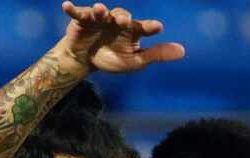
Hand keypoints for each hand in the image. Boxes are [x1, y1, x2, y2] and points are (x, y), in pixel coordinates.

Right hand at [59, 2, 184, 72]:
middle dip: (122, 17)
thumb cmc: (112, 59)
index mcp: (132, 30)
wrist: (85, 61)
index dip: (150, 26)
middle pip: (122, 15)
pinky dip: (72, 8)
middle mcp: (117, 21)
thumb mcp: (135, 61)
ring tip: (99, 10)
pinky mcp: (82, 20)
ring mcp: (100, 19)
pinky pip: (78, 12)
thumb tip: (183, 51)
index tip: (157, 28)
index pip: (144, 27)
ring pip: (102, 12)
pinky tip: (66, 5)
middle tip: (123, 21)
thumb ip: (156, 55)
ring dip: (100, 10)